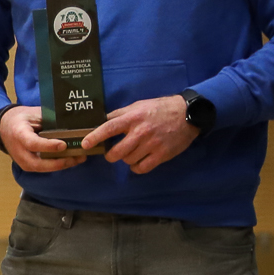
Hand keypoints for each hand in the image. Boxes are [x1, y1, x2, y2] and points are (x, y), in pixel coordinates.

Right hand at [0, 105, 86, 172]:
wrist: (4, 127)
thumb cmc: (21, 118)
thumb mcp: (34, 114)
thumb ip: (49, 120)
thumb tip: (71, 124)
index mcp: (19, 134)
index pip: (33, 143)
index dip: (48, 146)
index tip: (64, 145)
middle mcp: (19, 151)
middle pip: (38, 163)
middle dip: (59, 162)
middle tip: (78, 157)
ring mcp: (21, 161)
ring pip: (42, 168)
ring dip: (62, 165)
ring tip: (79, 158)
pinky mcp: (27, 165)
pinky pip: (43, 168)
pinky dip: (58, 165)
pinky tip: (71, 160)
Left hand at [84, 95, 199, 174]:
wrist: (188, 114)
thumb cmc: (160, 108)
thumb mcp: (138, 106)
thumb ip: (120, 114)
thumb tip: (101, 121)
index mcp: (133, 118)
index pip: (109, 128)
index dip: (95, 137)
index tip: (85, 144)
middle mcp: (141, 132)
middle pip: (116, 152)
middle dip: (111, 155)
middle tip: (113, 152)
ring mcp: (152, 145)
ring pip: (128, 161)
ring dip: (126, 159)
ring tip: (132, 152)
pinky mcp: (162, 155)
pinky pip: (142, 168)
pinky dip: (136, 167)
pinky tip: (138, 162)